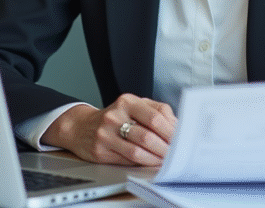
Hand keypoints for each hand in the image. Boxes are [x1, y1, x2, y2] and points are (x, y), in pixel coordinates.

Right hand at [41, 93, 176, 165]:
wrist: (81, 127)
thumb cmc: (114, 118)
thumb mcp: (133, 107)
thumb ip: (155, 112)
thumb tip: (178, 128)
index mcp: (127, 101)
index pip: (156, 115)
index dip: (172, 130)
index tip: (183, 139)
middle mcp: (115, 115)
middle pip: (148, 135)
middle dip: (166, 147)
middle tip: (177, 154)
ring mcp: (106, 133)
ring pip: (138, 150)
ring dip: (157, 158)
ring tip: (167, 160)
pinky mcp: (100, 150)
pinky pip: (128, 160)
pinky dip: (144, 163)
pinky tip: (152, 162)